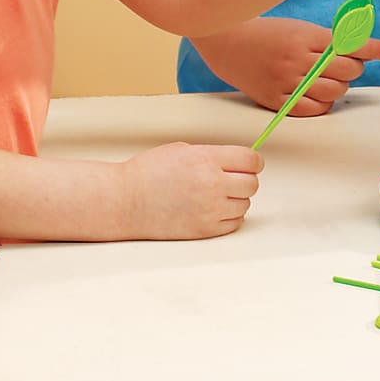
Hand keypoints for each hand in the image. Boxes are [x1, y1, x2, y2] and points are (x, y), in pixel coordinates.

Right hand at [103, 145, 261, 244]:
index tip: (250, 164)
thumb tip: (238, 162)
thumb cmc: (148, 173)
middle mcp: (212, 185)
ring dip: (236, 199)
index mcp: (206, 160)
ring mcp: (210, 210)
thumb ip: (213, 155)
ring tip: (215, 195)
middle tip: (231, 179)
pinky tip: (212, 209)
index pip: (252, 160)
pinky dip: (228, 216)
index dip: (253, 162)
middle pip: (252, 184)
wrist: (125, 201)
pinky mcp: (205, 229)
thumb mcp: (182, 151)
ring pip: (245, 204)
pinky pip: (234, 223)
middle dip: (245, 180)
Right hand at [205, 15, 370, 123]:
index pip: (348, 44)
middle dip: (353, 68)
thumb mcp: (298, 28)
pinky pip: (312, 110)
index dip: (370, 48)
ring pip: (333, 92)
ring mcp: (286, 81)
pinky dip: (323, 104)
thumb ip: (327, 41)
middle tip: (347, 65)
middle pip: (346, 71)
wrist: (228, 43)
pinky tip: (318, 96)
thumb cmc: (268, 34)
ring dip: (340, 87)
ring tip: (330, 79)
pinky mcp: (276, 99)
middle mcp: (297, 59)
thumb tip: (360, 50)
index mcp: (305, 36)